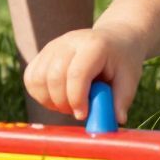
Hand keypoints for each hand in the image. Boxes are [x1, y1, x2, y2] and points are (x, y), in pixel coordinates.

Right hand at [23, 25, 145, 122]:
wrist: (114, 38)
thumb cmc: (122, 61)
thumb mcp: (129, 79)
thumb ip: (121, 100)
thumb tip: (115, 120)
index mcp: (94, 45)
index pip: (77, 73)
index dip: (77, 99)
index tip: (84, 115)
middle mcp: (69, 42)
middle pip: (54, 77)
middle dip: (63, 103)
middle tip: (78, 111)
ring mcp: (53, 45)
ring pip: (37, 79)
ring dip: (49, 100)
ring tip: (68, 104)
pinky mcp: (43, 53)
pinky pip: (30, 78)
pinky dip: (39, 94)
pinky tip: (57, 98)